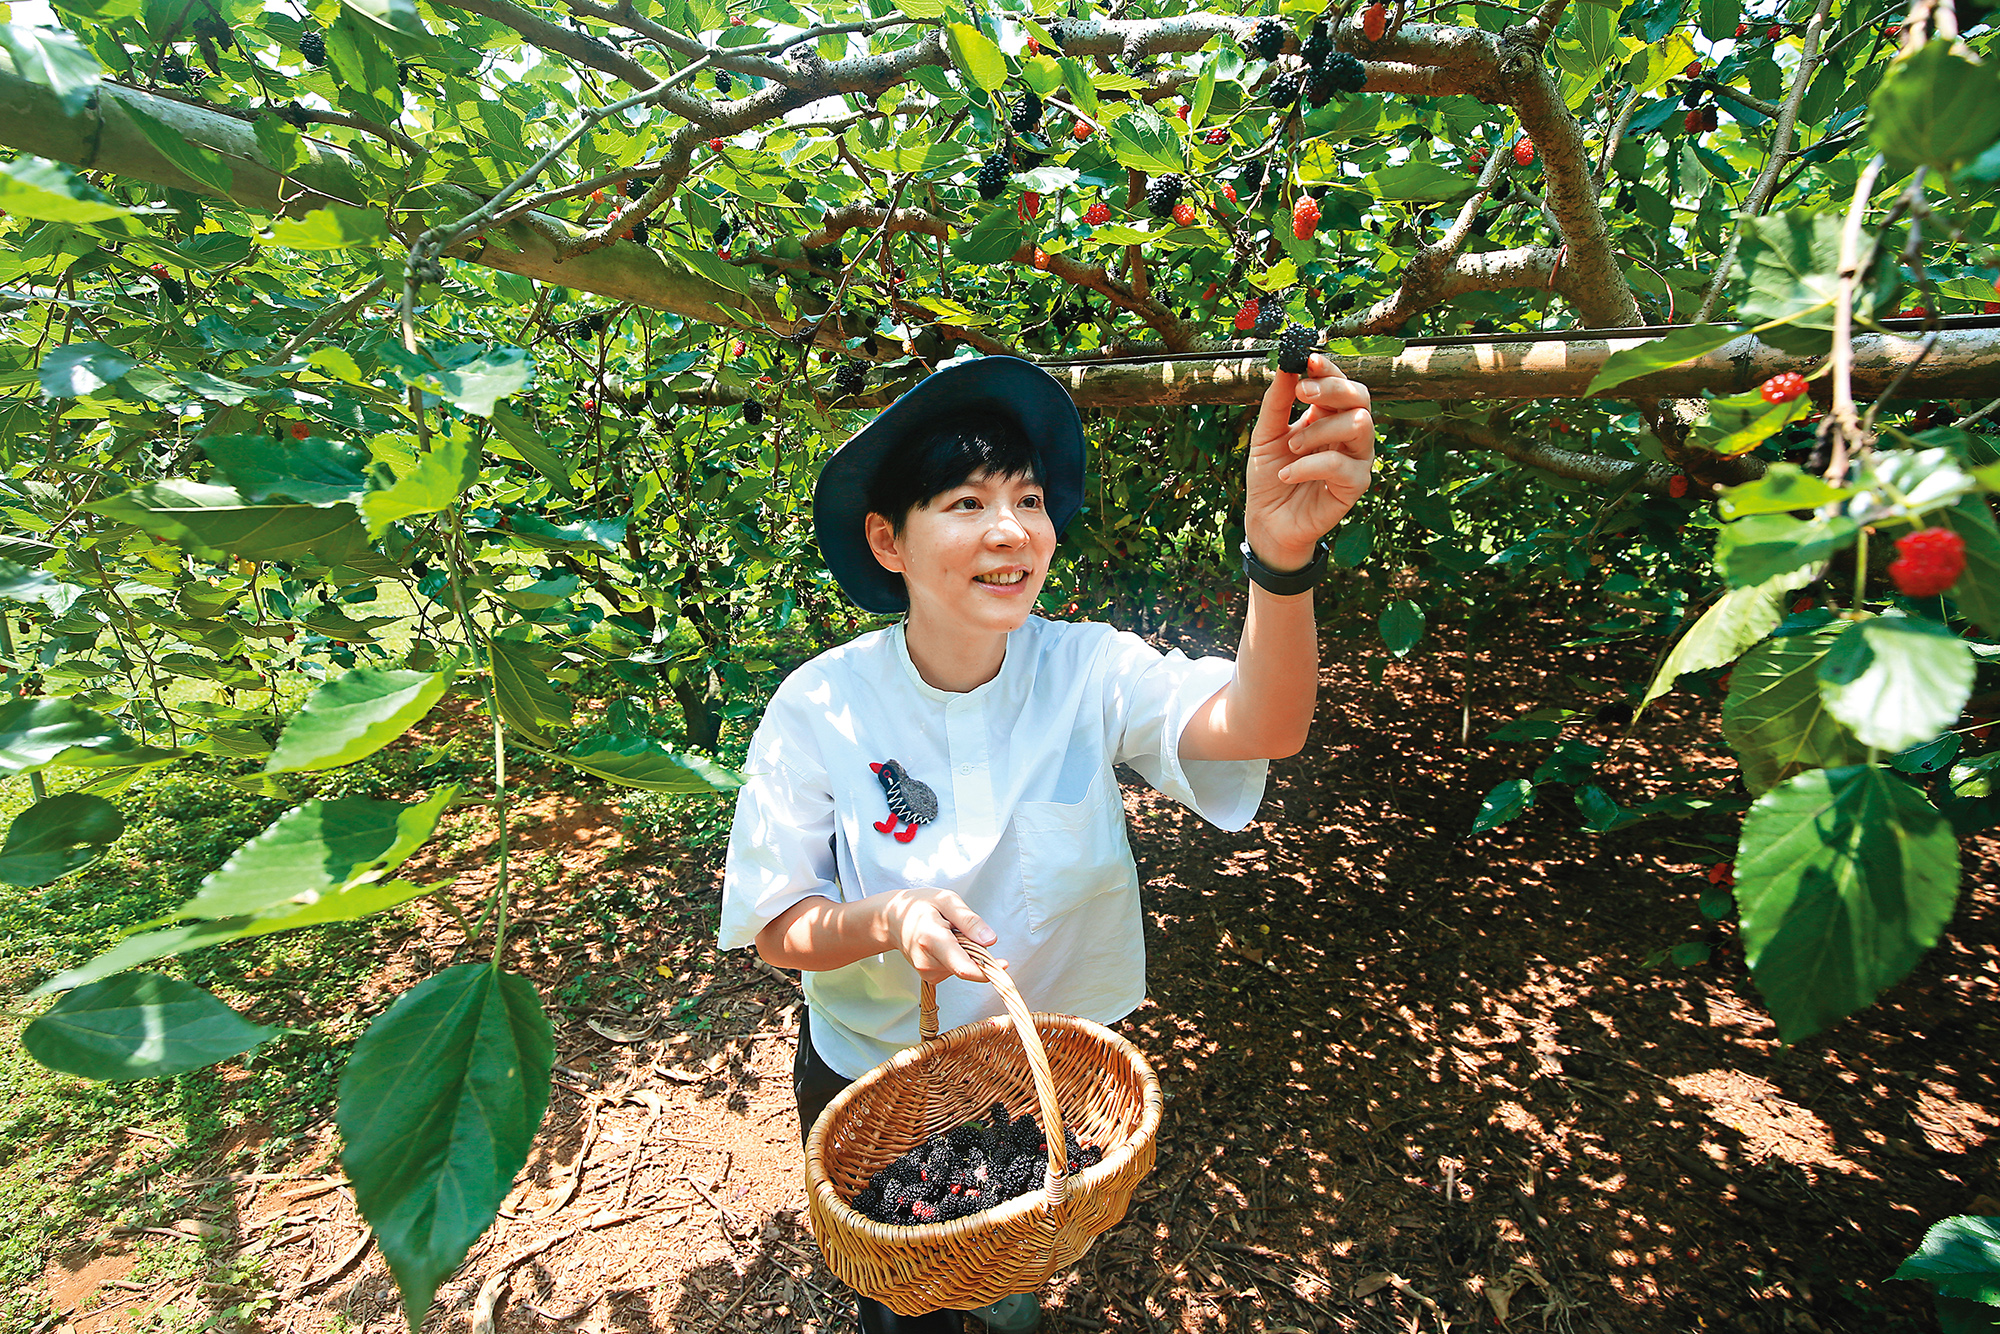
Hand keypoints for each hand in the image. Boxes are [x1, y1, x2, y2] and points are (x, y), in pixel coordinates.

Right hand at [875, 888, 1000, 983]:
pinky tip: (942, 943)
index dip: (987, 970)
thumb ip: (969, 921)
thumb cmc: (920, 905)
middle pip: (967, 966)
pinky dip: (956, 956)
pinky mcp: (929, 977)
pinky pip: (955, 968)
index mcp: (932, 939)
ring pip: (963, 967)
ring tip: (946, 933)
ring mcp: (927, 972)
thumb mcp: (946, 900)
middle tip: (960, 928)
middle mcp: (928, 962)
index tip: (1004, 964)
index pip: (963, 967)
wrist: (891, 920)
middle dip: (975, 950)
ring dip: (964, 952)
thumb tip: (991, 941)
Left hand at [1243, 352, 1374, 569]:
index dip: (1328, 369)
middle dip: (1332, 388)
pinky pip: (1340, 465)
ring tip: (1291, 447)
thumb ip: (1277, 402)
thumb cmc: (1269, 475)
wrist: (1267, 520)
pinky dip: (1309, 466)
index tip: (1308, 359)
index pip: (1339, 383)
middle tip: (1302, 392)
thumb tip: (1286, 365)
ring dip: (1319, 430)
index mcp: (1328, 415)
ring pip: (1358, 425)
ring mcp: (1356, 458)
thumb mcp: (1266, 434)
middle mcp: (1348, 433)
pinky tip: (1287, 474)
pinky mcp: (1355, 485)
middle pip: (1359, 396)